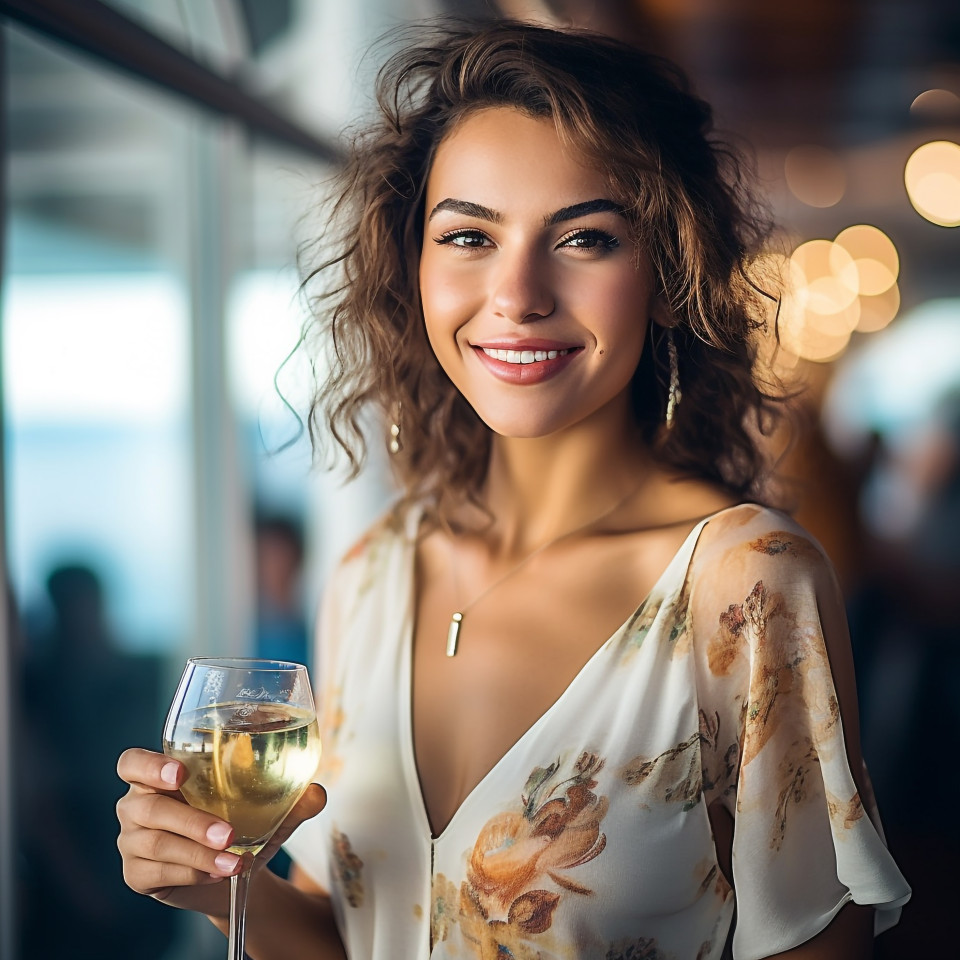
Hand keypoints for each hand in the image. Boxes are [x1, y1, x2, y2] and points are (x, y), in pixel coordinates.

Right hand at [116, 748, 326, 911]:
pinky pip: (156, 872)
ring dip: (198, 853)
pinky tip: (219, 872)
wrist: (232, 872)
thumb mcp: (268, 809)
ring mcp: (131, 841)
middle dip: (190, 820)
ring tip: (234, 861)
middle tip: (229, 833)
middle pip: (147, 806)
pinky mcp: (136, 875)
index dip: (148, 765)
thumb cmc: (242, 824)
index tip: (180, 772)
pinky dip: (192, 872)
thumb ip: (292, 799)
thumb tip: (317, 793)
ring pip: (155, 843)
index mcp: (161, 776)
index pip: (132, 763)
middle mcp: (137, 805)